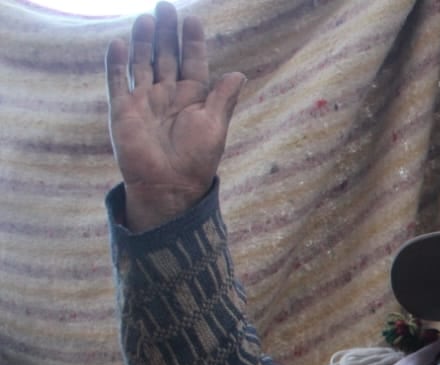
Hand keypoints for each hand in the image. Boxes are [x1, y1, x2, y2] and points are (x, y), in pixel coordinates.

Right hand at [104, 2, 245, 230]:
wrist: (169, 186)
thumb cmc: (197, 159)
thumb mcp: (215, 125)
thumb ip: (223, 98)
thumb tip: (238, 74)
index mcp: (193, 99)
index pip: (192, 62)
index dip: (192, 42)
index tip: (192, 19)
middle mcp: (168, 95)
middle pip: (166, 56)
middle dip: (166, 32)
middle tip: (165, 6)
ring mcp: (144, 101)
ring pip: (142, 63)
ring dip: (143, 41)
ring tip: (146, 19)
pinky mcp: (123, 110)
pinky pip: (117, 81)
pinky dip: (116, 62)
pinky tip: (118, 42)